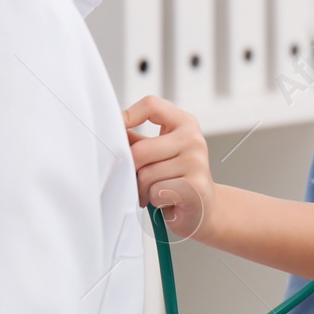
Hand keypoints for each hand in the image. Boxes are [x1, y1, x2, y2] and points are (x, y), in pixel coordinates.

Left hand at [122, 96, 215, 241]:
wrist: (204, 208)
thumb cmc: (175, 179)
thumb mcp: (157, 153)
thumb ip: (135, 140)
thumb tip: (109, 128)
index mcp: (184, 123)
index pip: (151, 105)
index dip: (128, 116)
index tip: (117, 131)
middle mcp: (193, 139)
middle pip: (140, 150)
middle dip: (132, 171)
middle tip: (138, 181)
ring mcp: (197, 162)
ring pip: (146, 175)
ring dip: (143, 190)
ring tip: (155, 192)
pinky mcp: (195, 187)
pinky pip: (156, 192)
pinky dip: (155, 201)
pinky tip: (167, 201)